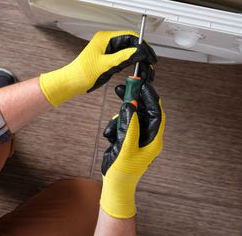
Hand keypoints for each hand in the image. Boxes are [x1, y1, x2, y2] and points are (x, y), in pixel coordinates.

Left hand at [39, 31, 155, 106]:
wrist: (72, 82)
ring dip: (137, 59)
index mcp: (105, 38)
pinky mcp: (108, 58)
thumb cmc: (83, 73)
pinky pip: (123, 57)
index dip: (142, 45)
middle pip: (130, 43)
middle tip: (149, 64)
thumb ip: (123, 57)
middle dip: (141, 53)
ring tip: (144, 69)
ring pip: (128, 51)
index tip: (150, 56)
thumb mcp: (106, 65)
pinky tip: (136, 69)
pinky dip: (131, 63)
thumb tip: (139, 51)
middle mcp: (106, 41)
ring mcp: (107, 49)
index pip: (130, 36)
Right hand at [100, 82, 164, 218]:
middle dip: (133, 100)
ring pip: (130, 116)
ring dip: (119, 119)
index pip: (156, 113)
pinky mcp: (127, 137)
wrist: (114, 184)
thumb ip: (130, 127)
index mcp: (153, 140)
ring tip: (113, 132)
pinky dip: (115, 127)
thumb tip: (131, 106)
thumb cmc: (123, 171)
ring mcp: (137, 136)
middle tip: (123, 88)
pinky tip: (110, 138)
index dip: (151, 97)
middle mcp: (147, 136)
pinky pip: (122, 124)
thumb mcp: (126, 148)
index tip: (142, 84)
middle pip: (143, 111)